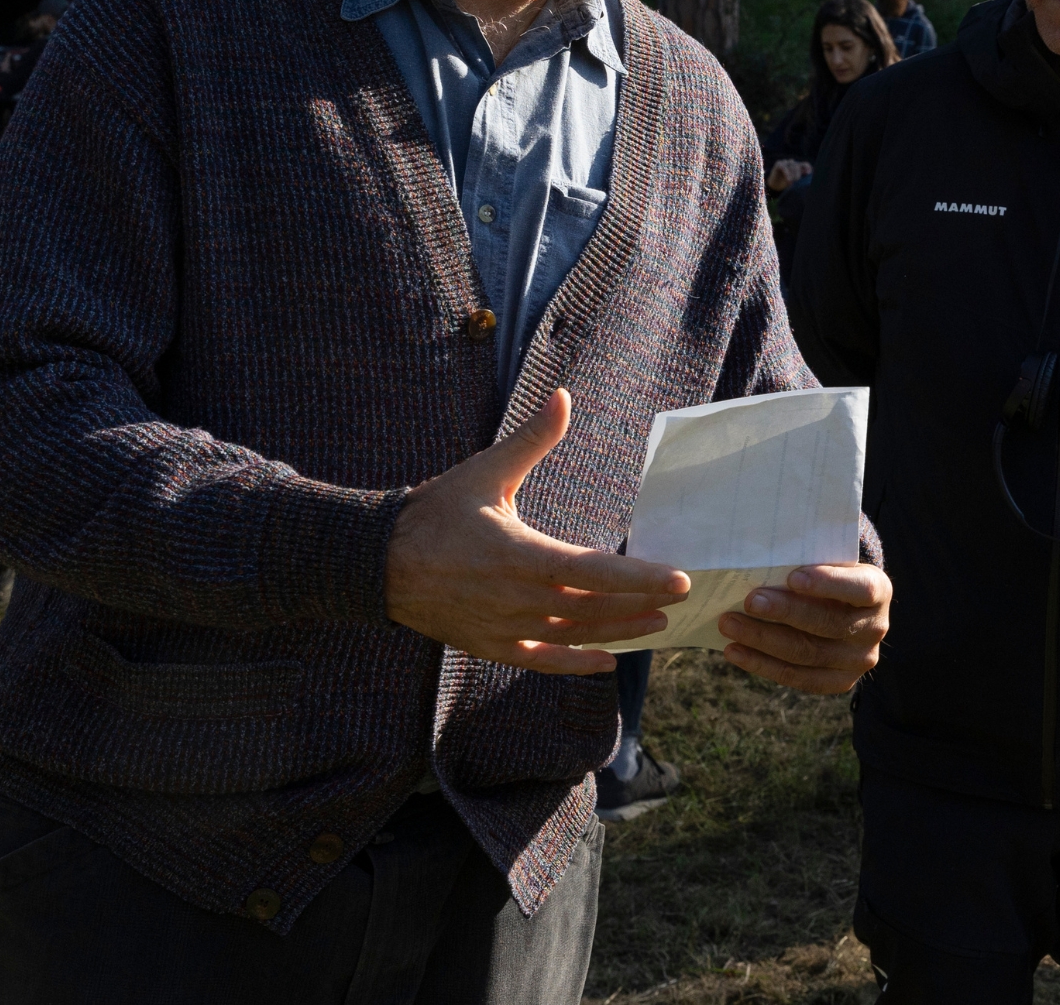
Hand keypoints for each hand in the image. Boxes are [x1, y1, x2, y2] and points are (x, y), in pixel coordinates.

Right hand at [385, 388, 688, 674]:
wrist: (377, 563)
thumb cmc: (435, 513)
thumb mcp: (485, 471)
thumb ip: (531, 439)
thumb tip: (563, 395)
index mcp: (518, 554)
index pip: (592, 571)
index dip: (639, 579)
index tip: (679, 580)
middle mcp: (515, 598)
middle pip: (592, 608)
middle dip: (641, 605)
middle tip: (682, 599)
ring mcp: (503, 627)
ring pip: (573, 636)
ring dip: (618, 632)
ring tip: (657, 627)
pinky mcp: (490, 645)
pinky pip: (541, 660)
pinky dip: (576, 663)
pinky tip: (607, 661)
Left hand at [717, 563, 889, 693]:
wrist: (845, 604)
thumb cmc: (827, 572)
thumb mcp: (828, 558)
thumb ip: (807, 558)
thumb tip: (760, 557)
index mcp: (878, 590)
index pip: (859, 588)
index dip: (827, 584)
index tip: (792, 577)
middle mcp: (874, 628)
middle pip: (827, 624)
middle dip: (784, 613)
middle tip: (749, 601)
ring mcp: (858, 660)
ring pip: (807, 654)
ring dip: (763, 640)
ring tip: (730, 624)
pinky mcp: (839, 681)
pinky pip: (798, 677)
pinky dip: (762, 664)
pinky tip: (735, 651)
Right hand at [767, 159, 811, 193]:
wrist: (775, 186)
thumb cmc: (786, 184)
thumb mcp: (795, 181)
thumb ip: (800, 177)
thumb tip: (808, 176)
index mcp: (798, 166)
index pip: (805, 164)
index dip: (808, 168)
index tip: (808, 174)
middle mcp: (792, 163)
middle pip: (798, 165)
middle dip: (797, 173)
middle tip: (796, 180)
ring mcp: (785, 162)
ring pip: (792, 165)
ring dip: (792, 174)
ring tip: (791, 182)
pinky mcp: (779, 163)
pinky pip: (784, 167)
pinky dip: (787, 173)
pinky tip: (788, 179)